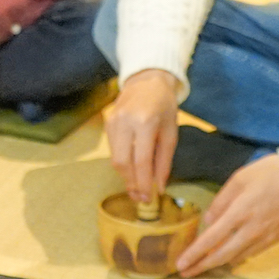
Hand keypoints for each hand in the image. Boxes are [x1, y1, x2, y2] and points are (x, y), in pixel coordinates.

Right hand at [106, 70, 179, 203]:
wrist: (146, 80)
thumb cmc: (164, 106)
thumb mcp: (171, 132)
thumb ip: (164, 161)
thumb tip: (159, 187)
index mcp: (145, 122)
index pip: (141, 160)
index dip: (143, 182)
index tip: (148, 198)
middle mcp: (125, 122)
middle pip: (122, 162)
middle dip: (131, 183)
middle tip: (140, 198)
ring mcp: (112, 122)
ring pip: (115, 158)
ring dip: (126, 176)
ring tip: (137, 188)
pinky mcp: (107, 124)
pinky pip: (113, 150)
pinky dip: (122, 164)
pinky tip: (131, 170)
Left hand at [175, 153, 278, 275]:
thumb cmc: (274, 172)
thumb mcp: (241, 177)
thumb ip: (222, 200)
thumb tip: (208, 221)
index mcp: (239, 212)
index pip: (210, 240)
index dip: (194, 254)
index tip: (181, 264)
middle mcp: (251, 230)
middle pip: (221, 255)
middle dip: (201, 266)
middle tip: (186, 273)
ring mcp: (265, 237)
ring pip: (236, 257)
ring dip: (218, 264)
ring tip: (203, 267)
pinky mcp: (276, 239)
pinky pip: (251, 253)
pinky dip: (236, 258)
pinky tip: (229, 258)